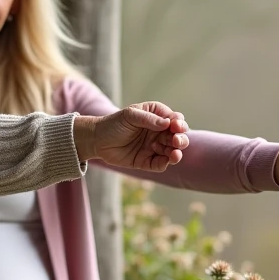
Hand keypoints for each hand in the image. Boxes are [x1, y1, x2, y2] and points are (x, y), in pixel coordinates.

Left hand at [74, 103, 188, 170]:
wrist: (97, 140)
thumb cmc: (114, 123)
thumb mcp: (130, 116)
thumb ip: (148, 119)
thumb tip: (167, 123)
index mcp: (157, 117)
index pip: (175, 119)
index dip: (179, 123)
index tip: (176, 126)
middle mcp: (158, 132)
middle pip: (178, 136)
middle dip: (181, 139)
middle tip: (176, 140)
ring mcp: (154, 147)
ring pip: (172, 151)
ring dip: (176, 152)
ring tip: (174, 154)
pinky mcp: (147, 161)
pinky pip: (160, 164)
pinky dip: (165, 163)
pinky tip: (166, 160)